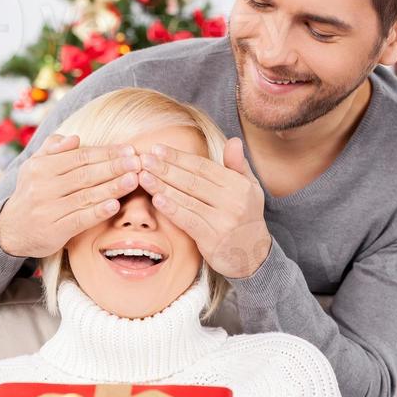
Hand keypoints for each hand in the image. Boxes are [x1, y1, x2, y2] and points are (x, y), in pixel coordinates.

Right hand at [0, 133, 141, 257]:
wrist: (10, 230)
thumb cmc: (31, 194)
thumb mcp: (34, 167)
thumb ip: (53, 150)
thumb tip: (75, 138)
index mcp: (41, 167)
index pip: (79, 157)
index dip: (106, 153)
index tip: (129, 150)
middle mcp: (43, 187)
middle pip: (85, 174)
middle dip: (114, 167)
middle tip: (138, 162)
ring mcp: (48, 210)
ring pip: (85, 196)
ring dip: (112, 187)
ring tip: (134, 180)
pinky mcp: (53, 230)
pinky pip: (79, 219)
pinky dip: (98, 212)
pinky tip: (115, 206)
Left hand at [137, 137, 271, 278]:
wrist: (254, 255)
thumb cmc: (246, 218)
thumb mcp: (249, 189)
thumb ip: (238, 165)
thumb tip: (233, 141)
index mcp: (239, 185)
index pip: (203, 167)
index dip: (179, 157)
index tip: (158, 149)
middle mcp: (233, 201)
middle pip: (192, 181)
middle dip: (165, 169)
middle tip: (144, 159)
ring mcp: (223, 221)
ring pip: (187, 199)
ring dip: (162, 187)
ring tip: (143, 176)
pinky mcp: (213, 239)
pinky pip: (188, 221)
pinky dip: (172, 210)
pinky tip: (156, 200)